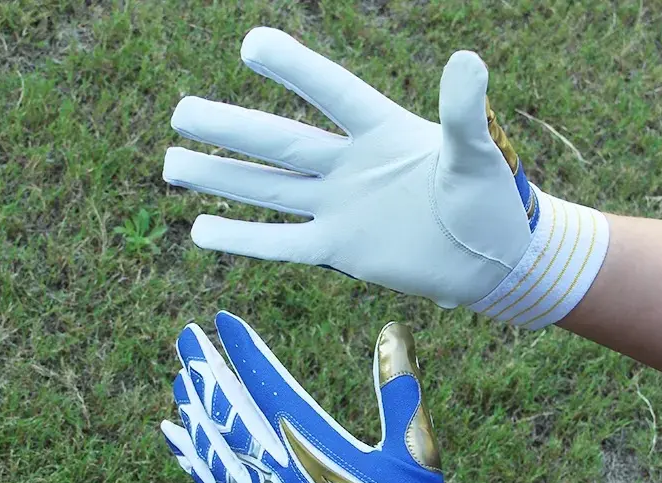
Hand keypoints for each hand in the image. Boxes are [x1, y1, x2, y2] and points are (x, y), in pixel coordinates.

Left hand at [161, 312, 484, 482]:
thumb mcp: (414, 448)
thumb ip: (400, 388)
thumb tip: (392, 330)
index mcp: (311, 442)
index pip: (264, 381)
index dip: (242, 349)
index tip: (221, 321)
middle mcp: (274, 467)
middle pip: (227, 409)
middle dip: (205, 369)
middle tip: (185, 337)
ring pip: (211, 446)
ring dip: (193, 410)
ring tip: (178, 381)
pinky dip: (191, 459)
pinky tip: (178, 442)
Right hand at [164, 28, 608, 328]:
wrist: (488, 259)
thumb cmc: (490, 201)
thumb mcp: (477, 154)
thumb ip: (463, 113)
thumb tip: (467, 60)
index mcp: (381, 132)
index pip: (330, 93)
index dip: (295, 69)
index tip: (251, 45)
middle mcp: (349, 166)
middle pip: (279, 144)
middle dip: (230, 127)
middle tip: (179, 112)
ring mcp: (339, 208)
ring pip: (269, 190)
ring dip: (222, 179)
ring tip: (172, 165)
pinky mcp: (338, 248)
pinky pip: (283, 243)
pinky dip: (244, 239)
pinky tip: (203, 231)